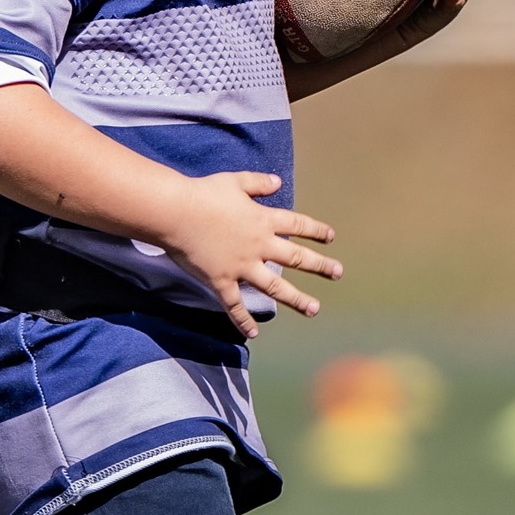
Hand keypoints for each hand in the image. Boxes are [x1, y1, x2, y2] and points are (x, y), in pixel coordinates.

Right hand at [153, 171, 341, 338]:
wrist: (176, 213)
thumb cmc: (203, 193)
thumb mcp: (234, 181)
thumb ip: (258, 183)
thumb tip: (278, 182)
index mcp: (263, 220)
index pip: (297, 225)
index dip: (316, 230)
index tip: (331, 237)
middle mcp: (258, 246)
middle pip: (296, 257)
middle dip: (320, 265)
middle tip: (338, 272)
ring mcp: (241, 266)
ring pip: (275, 287)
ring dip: (296, 299)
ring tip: (314, 308)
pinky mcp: (221, 281)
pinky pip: (235, 305)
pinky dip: (243, 320)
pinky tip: (254, 333)